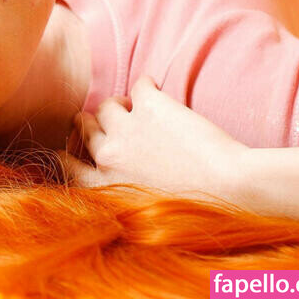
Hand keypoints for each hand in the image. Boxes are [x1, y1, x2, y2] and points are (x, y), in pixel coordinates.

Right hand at [61, 75, 248, 200]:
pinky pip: (139, 84)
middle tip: (104, 121)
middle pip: (84, 128)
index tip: (68, 150)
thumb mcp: (142, 214)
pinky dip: (146, 85)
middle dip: (91, 122)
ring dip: (118, 104)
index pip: (68, 166)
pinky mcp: (151, 105)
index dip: (66, 154)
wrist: (232, 191)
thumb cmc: (195, 212)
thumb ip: (121, 195)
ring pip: (107, 105)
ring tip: (134, 106)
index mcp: (104, 187)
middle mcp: (108, 156)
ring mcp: (127, 128)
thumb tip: (115, 183)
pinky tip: (154, 88)